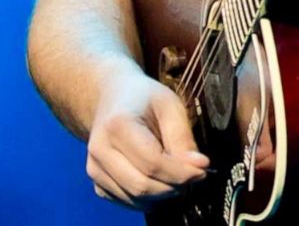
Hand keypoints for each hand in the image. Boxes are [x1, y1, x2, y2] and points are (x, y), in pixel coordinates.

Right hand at [85, 66, 209, 208]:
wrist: (111, 97)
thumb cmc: (144, 98)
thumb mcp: (169, 105)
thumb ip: (183, 137)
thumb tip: (199, 167)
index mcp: (118, 125)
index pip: (152, 163)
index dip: (181, 172)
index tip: (203, 168)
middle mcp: (100, 150)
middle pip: (142, 185)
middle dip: (174, 185)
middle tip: (194, 174)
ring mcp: (95, 168)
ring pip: (135, 198)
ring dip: (164, 193)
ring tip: (178, 174)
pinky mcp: (97, 182)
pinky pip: (127, 200)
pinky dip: (149, 197)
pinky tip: (160, 180)